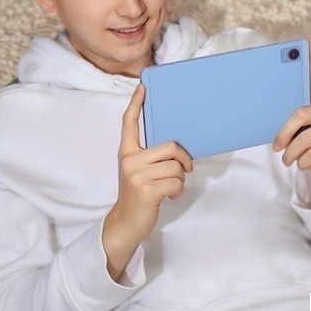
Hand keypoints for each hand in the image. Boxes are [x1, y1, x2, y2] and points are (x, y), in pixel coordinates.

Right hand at [102, 84, 192, 279]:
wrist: (125, 222)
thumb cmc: (137, 193)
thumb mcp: (137, 170)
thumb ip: (149, 156)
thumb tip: (175, 148)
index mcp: (126, 152)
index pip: (130, 123)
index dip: (136, 104)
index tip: (142, 87)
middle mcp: (130, 160)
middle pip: (170, 147)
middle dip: (183, 160)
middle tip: (185, 168)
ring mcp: (137, 175)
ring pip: (176, 167)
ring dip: (180, 179)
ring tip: (169, 188)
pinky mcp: (147, 190)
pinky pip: (177, 183)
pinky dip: (178, 191)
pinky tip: (168, 197)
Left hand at [272, 42, 310, 204]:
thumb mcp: (300, 134)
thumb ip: (292, 124)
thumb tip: (267, 119)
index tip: (307, 45)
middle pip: (300, 115)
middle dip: (284, 133)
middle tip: (276, 146)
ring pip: (304, 138)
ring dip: (291, 153)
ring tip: (287, 159)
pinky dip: (302, 162)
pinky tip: (302, 164)